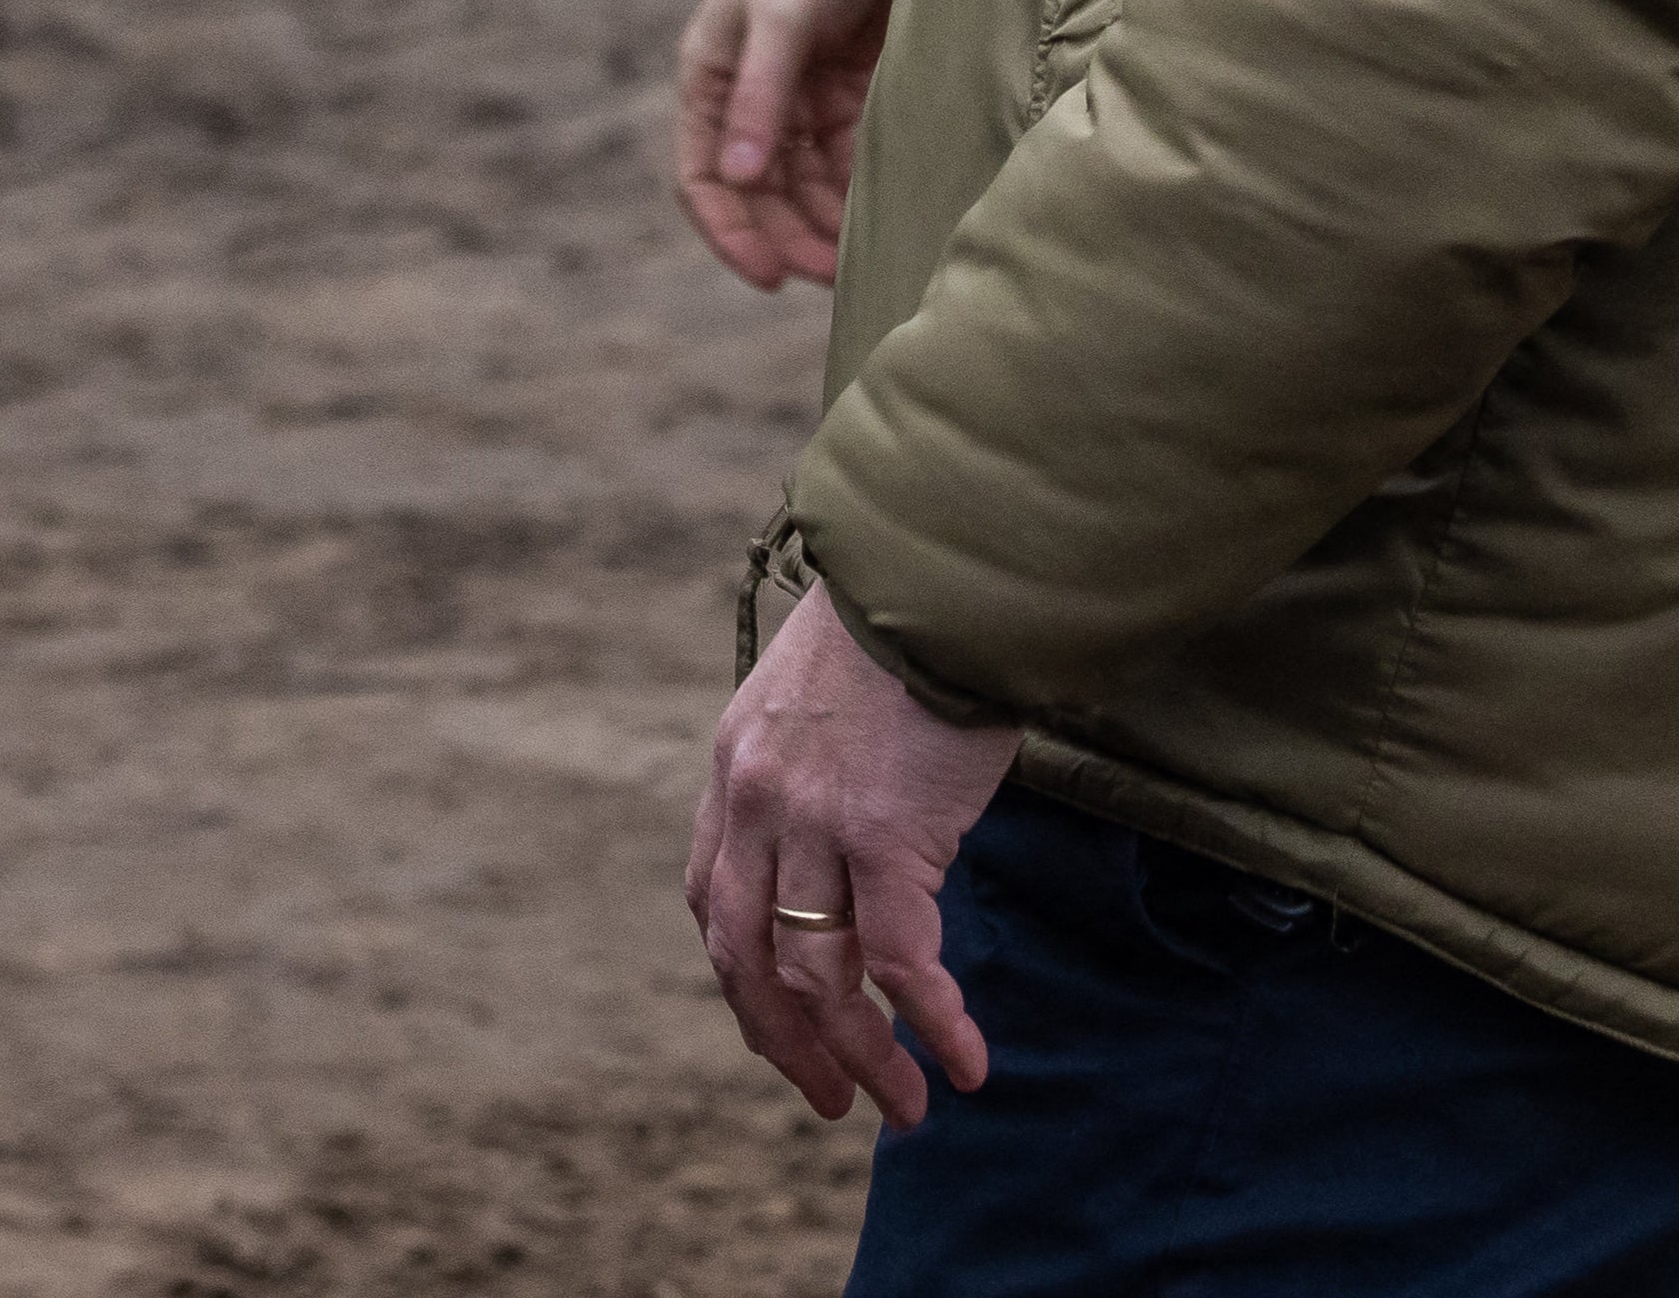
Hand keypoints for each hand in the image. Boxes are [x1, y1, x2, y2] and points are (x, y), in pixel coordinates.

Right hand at [669, 0, 909, 292]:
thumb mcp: (780, 18)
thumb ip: (760, 97)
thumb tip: (737, 180)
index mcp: (711, 81)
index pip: (704, 177)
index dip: (730, 232)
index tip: (768, 276)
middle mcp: (751, 101)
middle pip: (761, 195)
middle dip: (791, 239)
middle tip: (834, 277)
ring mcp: (802, 104)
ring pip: (808, 191)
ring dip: (828, 228)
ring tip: (865, 257)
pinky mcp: (852, 101)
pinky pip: (851, 167)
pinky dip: (861, 196)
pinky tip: (888, 216)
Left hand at [691, 585, 1013, 1125]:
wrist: (940, 572)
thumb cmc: (902, 632)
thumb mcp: (819, 699)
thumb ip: (813, 769)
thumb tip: (853, 839)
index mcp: (733, 769)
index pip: (711, 902)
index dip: (741, 981)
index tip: (779, 1032)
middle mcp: (755, 802)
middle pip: (745, 959)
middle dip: (787, 1046)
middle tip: (831, 1104)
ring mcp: (813, 823)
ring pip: (818, 978)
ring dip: (864, 1057)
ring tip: (909, 1106)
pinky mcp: (884, 834)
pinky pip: (900, 962)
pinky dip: (931, 1025)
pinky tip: (967, 1064)